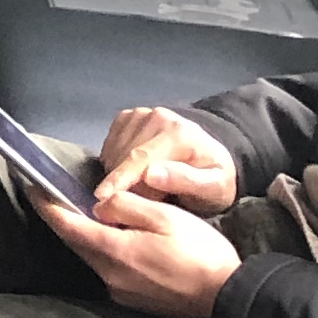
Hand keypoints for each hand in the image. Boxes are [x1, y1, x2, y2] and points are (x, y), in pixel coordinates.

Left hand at [35, 181, 242, 317]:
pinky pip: (110, 270)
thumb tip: (99, 206)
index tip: (30, 186)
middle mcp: (109, 276)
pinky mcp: (133, 302)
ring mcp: (120, 293)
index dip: (45, 205)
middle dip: (63, 218)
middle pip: (76, 242)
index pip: (66, 225)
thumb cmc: (201, 255)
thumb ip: (126, 206)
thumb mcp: (166, 217)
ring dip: (87, 236)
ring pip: (93, 256)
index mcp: (114, 251)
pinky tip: (120, 242)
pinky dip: (107, 252)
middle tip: (54, 195)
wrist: (228, 301)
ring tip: (89, 215)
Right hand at [99, 105, 238, 215]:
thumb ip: (187, 181)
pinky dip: (114, 163)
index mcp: (179, 132)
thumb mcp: (214, 187)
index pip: (140, 157)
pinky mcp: (126, 117)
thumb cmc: (214, 177)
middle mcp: (156, 117)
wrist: (210, 154)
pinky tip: (133, 173)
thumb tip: (150, 175)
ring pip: (113, 152)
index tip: (103, 197)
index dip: (120, 178)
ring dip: (120, 174)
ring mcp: (139, 115)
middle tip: (147, 202)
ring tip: (145, 188)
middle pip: (124, 156)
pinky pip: (109, 146)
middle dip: (127, 184)